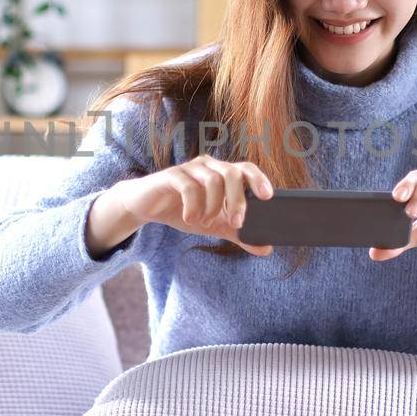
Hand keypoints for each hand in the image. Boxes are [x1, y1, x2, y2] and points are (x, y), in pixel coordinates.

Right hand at [111, 155, 274, 255]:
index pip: (246, 169)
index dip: (259, 179)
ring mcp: (191, 168)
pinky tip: (190, 218)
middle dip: (238, 200)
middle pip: (232, 173)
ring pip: (212, 180)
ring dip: (213, 206)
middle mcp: (210, 166)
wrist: (148, 207)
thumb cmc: (185, 210)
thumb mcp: (215, 225)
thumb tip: (266, 249)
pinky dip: (193, 205)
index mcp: (223, 174)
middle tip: (236, 223)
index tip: (267, 197)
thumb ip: (239, 234)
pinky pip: (189, 186)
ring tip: (205, 222)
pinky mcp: (172, 175)